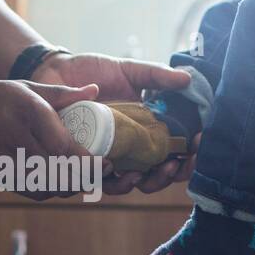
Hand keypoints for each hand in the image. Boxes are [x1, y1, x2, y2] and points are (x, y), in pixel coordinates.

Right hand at [0, 77, 100, 199]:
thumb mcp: (22, 88)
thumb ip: (61, 94)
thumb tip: (94, 90)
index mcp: (27, 113)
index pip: (67, 149)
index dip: (90, 162)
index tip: (107, 161)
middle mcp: (17, 139)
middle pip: (61, 173)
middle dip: (85, 177)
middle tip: (99, 172)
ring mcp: (3, 161)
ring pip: (48, 187)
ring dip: (68, 185)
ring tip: (78, 175)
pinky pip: (30, 190)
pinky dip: (47, 189)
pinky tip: (54, 179)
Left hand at [35, 51, 193, 193]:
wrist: (56, 72)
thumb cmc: (93, 71)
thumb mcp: (129, 71)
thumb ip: (156, 76)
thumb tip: (187, 80)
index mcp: (145, 129)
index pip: (174, 149)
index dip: (189, 153)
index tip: (198, 144)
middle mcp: (130, 148)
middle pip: (158, 173)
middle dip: (174, 173)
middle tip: (179, 163)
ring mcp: (110, 157)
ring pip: (134, 183)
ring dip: (152, 182)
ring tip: (159, 169)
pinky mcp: (87, 162)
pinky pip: (103, 182)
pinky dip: (119, 182)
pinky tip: (130, 173)